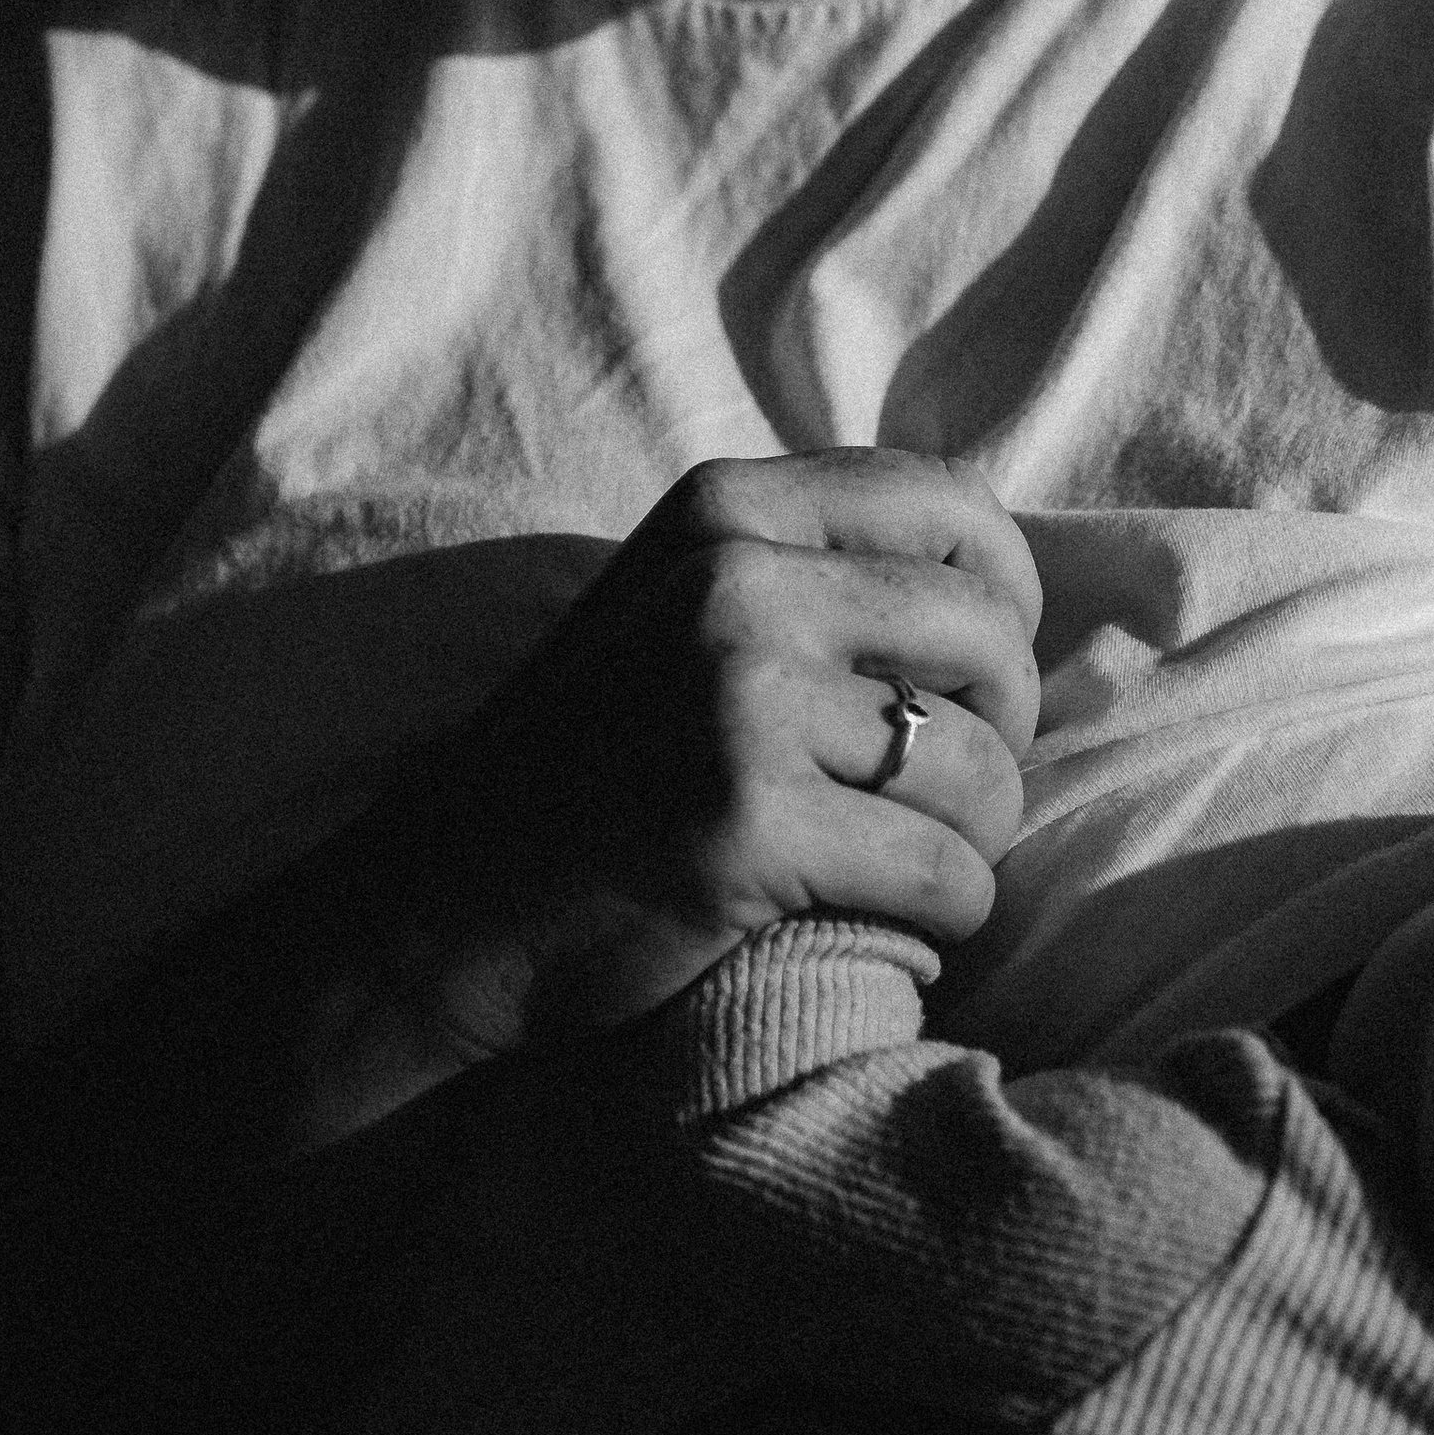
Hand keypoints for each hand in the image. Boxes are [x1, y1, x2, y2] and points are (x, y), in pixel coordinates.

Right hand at [468, 453, 1041, 1036]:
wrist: (429, 914)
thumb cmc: (586, 769)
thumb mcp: (674, 608)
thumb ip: (806, 567)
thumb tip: (998, 579)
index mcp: (725, 513)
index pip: (955, 510)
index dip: (1004, 598)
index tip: (970, 676)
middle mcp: (735, 583)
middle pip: (992, 642)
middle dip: (1002, 732)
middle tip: (947, 794)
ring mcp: (738, 701)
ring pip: (982, 773)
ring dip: (972, 841)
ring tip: (906, 865)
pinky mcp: (748, 826)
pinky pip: (948, 876)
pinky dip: (945, 916)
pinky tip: (889, 924)